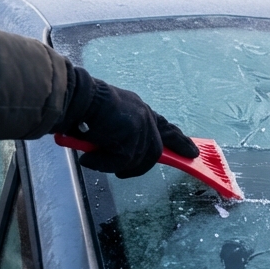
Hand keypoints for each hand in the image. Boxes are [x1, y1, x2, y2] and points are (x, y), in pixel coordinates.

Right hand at [61, 79, 198, 177]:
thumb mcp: (110, 121)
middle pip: (154, 151)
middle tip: (122, 173)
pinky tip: (88, 158)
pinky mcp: (132, 133)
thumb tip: (122, 159)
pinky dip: (102, 163)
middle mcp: (145, 115)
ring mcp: (140, 124)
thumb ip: (122, 135)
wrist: (77, 96)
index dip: (180, 142)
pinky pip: (121, 160)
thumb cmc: (85, 107)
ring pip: (135, 158)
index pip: (166, 128)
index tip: (192, 153)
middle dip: (139, 166)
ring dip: (112, 164)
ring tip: (93, 159)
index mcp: (141, 110)